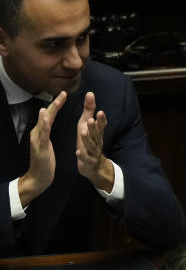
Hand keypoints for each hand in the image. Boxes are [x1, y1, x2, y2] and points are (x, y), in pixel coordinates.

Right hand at [17, 92, 66, 206]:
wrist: (39, 177)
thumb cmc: (44, 160)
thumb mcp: (46, 142)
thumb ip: (46, 131)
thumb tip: (47, 118)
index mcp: (41, 132)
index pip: (49, 115)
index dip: (56, 104)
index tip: (63, 94)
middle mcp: (37, 133)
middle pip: (46, 115)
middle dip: (55, 104)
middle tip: (63, 93)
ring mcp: (38, 140)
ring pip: (44, 122)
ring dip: (50, 111)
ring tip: (56, 101)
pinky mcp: (41, 147)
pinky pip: (43, 135)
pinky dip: (44, 125)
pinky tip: (46, 118)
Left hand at [76, 92, 113, 191]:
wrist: (93, 165)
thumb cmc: (89, 141)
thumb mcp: (87, 124)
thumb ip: (89, 110)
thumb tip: (90, 93)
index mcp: (97, 133)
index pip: (101, 125)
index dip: (101, 119)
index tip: (100, 112)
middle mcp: (97, 141)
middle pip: (97, 134)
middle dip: (94, 127)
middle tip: (91, 120)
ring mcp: (94, 152)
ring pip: (92, 145)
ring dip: (88, 139)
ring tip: (83, 132)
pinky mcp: (88, 162)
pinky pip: (86, 159)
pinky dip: (82, 156)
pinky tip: (78, 152)